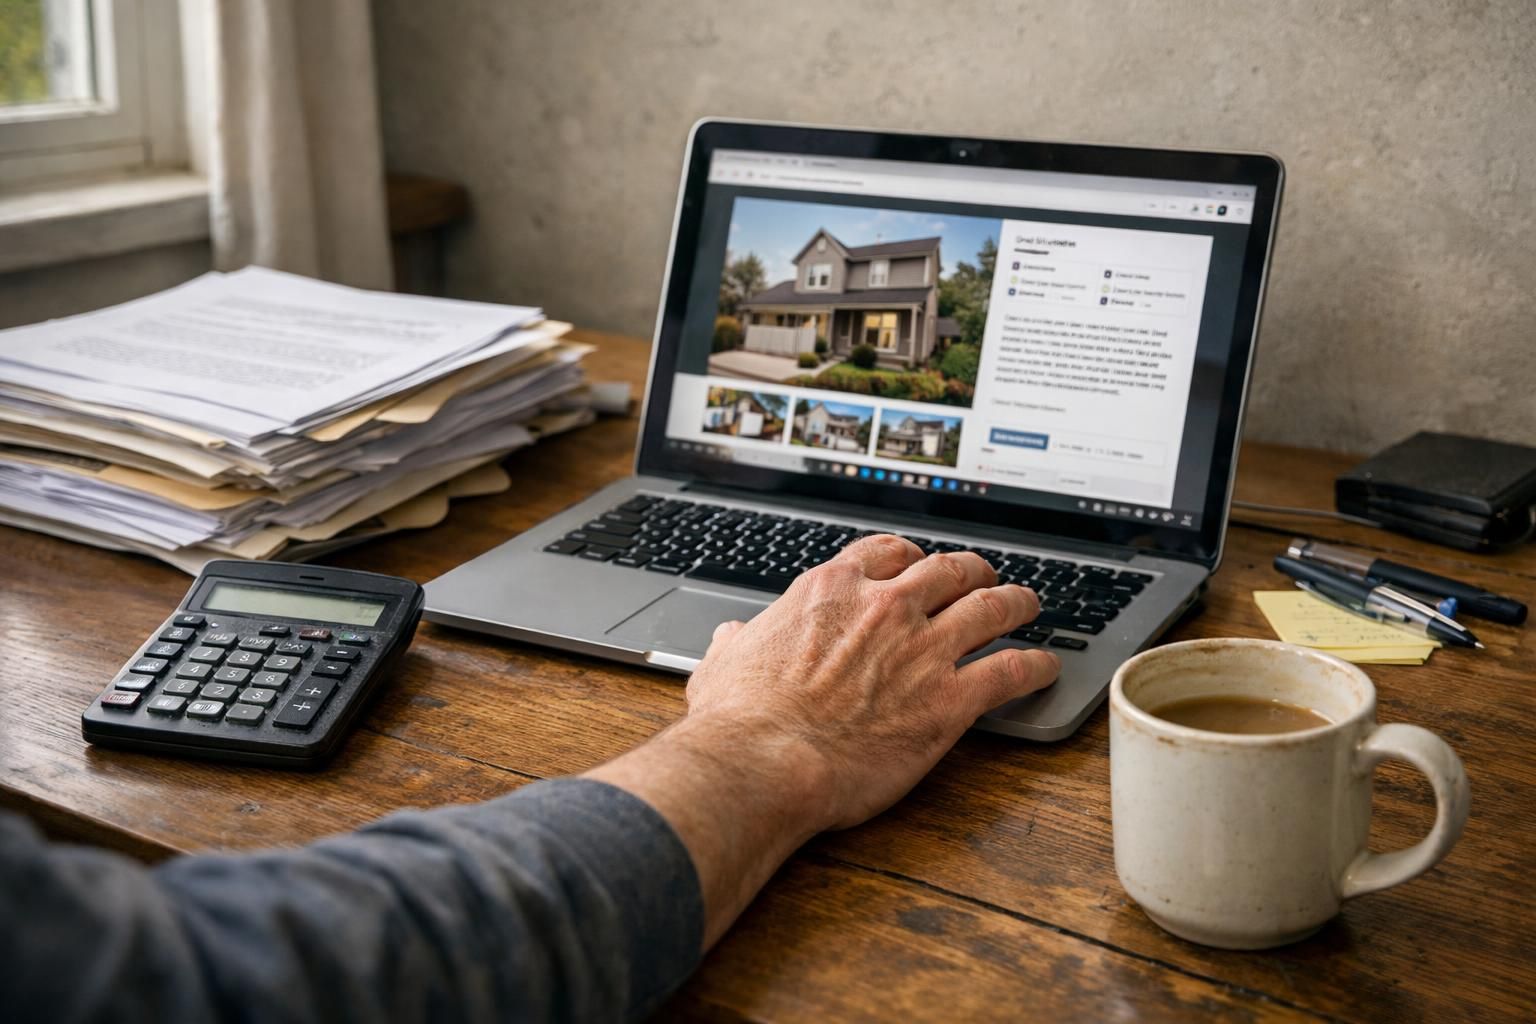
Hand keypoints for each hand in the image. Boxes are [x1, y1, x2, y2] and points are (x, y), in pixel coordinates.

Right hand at [584, 534, 1057, 947]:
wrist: (764, 761)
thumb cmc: (740, 719)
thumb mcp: (722, 662)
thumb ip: (735, 642)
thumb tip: (729, 639)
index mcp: (831, 591)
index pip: (886, 552)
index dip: (909, 557)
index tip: (916, 565)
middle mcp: (885, 608)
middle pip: (949, 570)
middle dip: (971, 570)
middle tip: (982, 578)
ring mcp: (924, 650)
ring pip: (992, 607)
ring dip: (1016, 602)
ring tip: (1028, 604)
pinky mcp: (950, 700)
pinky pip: (1011, 671)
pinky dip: (1035, 666)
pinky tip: (1045, 667)